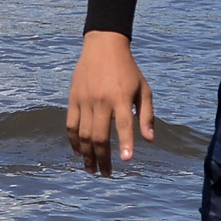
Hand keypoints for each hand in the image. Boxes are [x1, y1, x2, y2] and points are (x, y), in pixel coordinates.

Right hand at [66, 30, 152, 175]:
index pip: (124, 125)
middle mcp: (101, 100)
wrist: (103, 46)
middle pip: (99, 135)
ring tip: (91, 169)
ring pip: (83, 134)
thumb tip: (149, 140)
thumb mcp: (143, 89)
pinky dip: (73, 141)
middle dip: (102, 158)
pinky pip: (70, 124)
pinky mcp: (73, 98)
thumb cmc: (128, 70)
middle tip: (106, 174)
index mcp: (121, 97)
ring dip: (87, 154)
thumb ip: (146, 115)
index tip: (127, 161)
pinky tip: (79, 152)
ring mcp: (84, 99)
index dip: (126, 143)